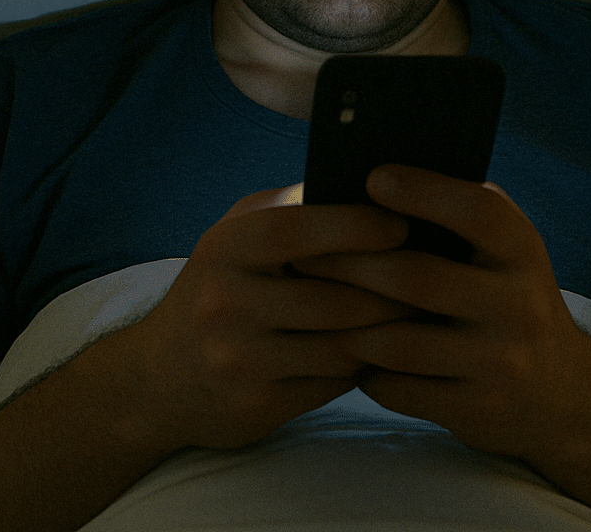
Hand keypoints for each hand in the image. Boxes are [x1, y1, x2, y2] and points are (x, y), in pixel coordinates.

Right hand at [126, 183, 418, 450]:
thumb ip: (296, 208)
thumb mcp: (239, 235)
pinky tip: (377, 350)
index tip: (403, 226)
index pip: (301, 230)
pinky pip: (333, 383)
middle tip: (433, 280)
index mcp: (226, 247)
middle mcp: (227, 302)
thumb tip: (374, 185)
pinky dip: (361, 366)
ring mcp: (239, 358)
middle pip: (338, 298)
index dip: (360, 226)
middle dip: (393, 291)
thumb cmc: (220, 287)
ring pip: (344, 346)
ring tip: (416, 315)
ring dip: (386, 332)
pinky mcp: (257, 404)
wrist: (157, 377)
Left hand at [287, 164, 590, 459]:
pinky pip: (398, 389)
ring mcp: (500, 363)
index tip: (373, 178)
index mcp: (524, 253)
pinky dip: (363, 370)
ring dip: (347, 323)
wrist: (560, 393)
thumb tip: (375, 181)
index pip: (476, 212)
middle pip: (417, 278)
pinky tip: (346, 353)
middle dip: (351, 264)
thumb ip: (460, 217)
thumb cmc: (508, 300)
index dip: (424, 191)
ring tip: (312, 305)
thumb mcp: (506, 253)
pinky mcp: (476, 410)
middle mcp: (518, 306)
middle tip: (305, 255)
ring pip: (398, 342)